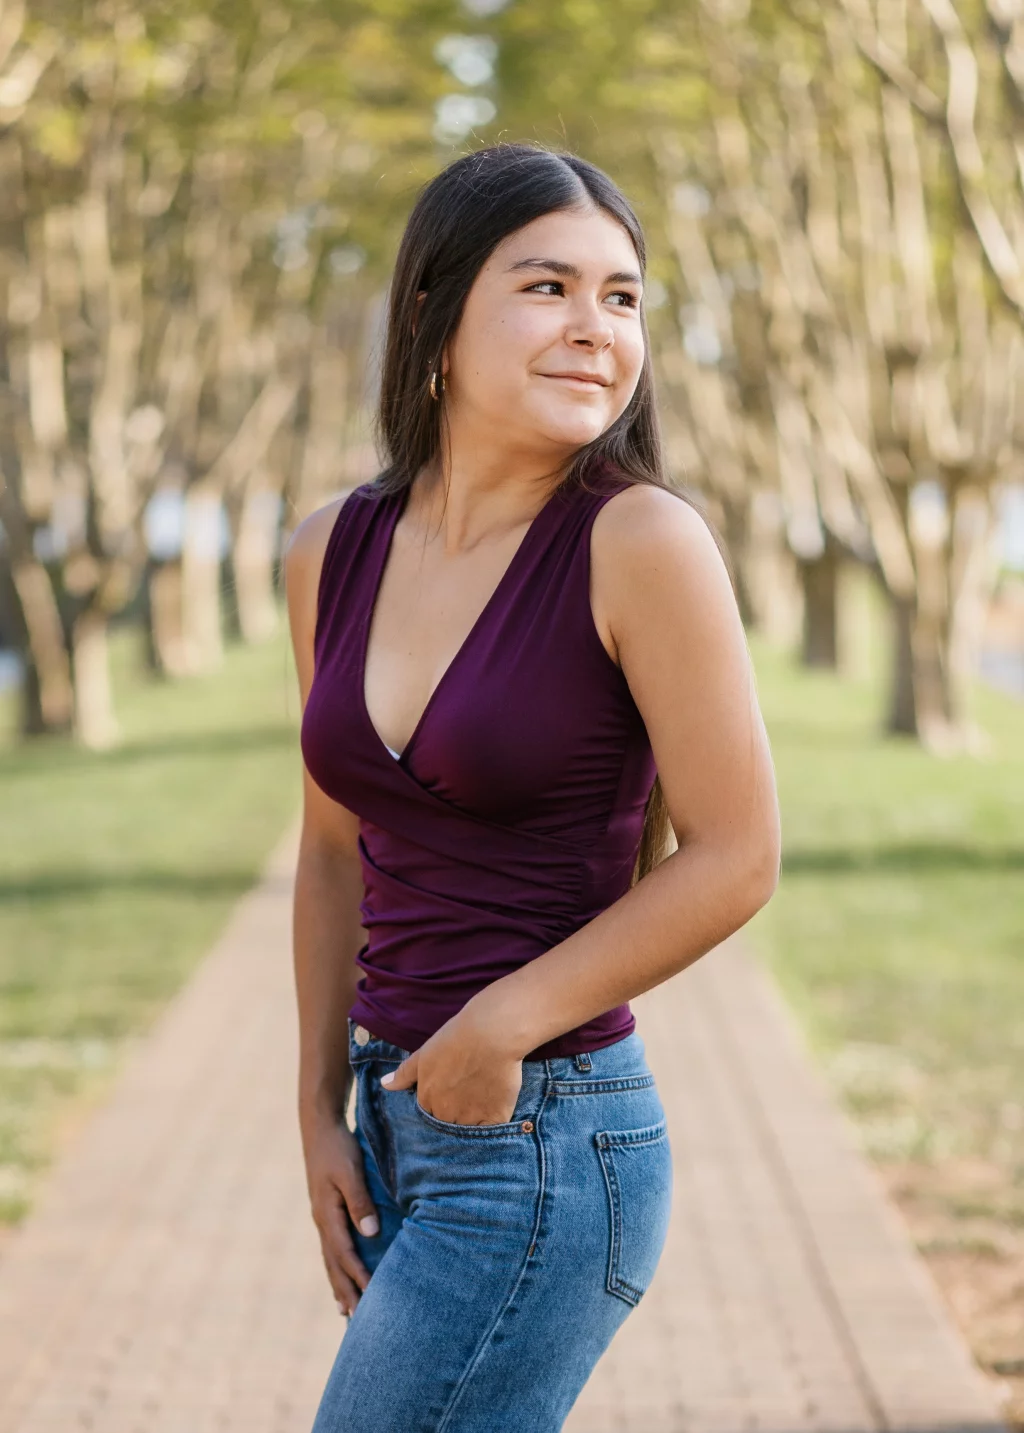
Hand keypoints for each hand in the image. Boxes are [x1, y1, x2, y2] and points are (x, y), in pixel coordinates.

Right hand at [300, 1105, 379, 1315]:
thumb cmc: (338, 1147)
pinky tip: (342, 1277)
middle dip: (346, 1292)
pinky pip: (332, 1248)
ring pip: (331, 1260)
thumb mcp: (350, 1171)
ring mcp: (322, 1218)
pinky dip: (337, 1268)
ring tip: (346, 1313)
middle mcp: (322, 1221)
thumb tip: (371, 1233)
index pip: (345, 1253)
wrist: (319, 1127)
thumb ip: (359, 1202)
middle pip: (334, 1264)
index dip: (357, 1276)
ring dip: (339, 1286)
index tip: (371, 1296)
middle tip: (356, 1324)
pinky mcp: (326, 1212)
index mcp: (327, 1214)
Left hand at [380, 1005, 522, 1125]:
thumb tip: (384, 1084)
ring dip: (472, 1120)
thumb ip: (404, 1074)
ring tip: (480, 1099)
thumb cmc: (456, 1038)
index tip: (449, 1091)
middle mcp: (447, 1114)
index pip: (428, 1114)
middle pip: (448, 1124)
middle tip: (466, 1093)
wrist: (491, 1033)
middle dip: (453, 1114)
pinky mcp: (496, 1117)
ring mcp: (472, 1118)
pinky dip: (491, 1124)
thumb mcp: (424, 1054)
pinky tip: (494, 1106)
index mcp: (428, 1099)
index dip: (438, 1103)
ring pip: (468, 1130)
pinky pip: (491, 1130)